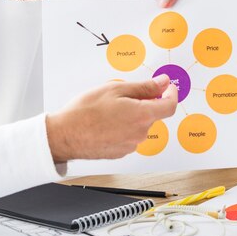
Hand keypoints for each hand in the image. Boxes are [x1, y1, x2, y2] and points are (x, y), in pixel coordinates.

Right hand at [46, 74, 177, 161]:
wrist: (65, 135)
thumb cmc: (86, 111)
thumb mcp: (116, 89)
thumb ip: (144, 87)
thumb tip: (163, 83)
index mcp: (142, 116)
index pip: (170, 106)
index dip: (172, 94)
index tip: (167, 87)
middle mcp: (140, 133)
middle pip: (152, 115)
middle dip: (143, 103)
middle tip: (122, 95)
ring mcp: (130, 145)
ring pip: (139, 125)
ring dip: (131, 116)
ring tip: (108, 110)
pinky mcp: (120, 152)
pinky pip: (129, 136)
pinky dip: (122, 127)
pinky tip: (105, 122)